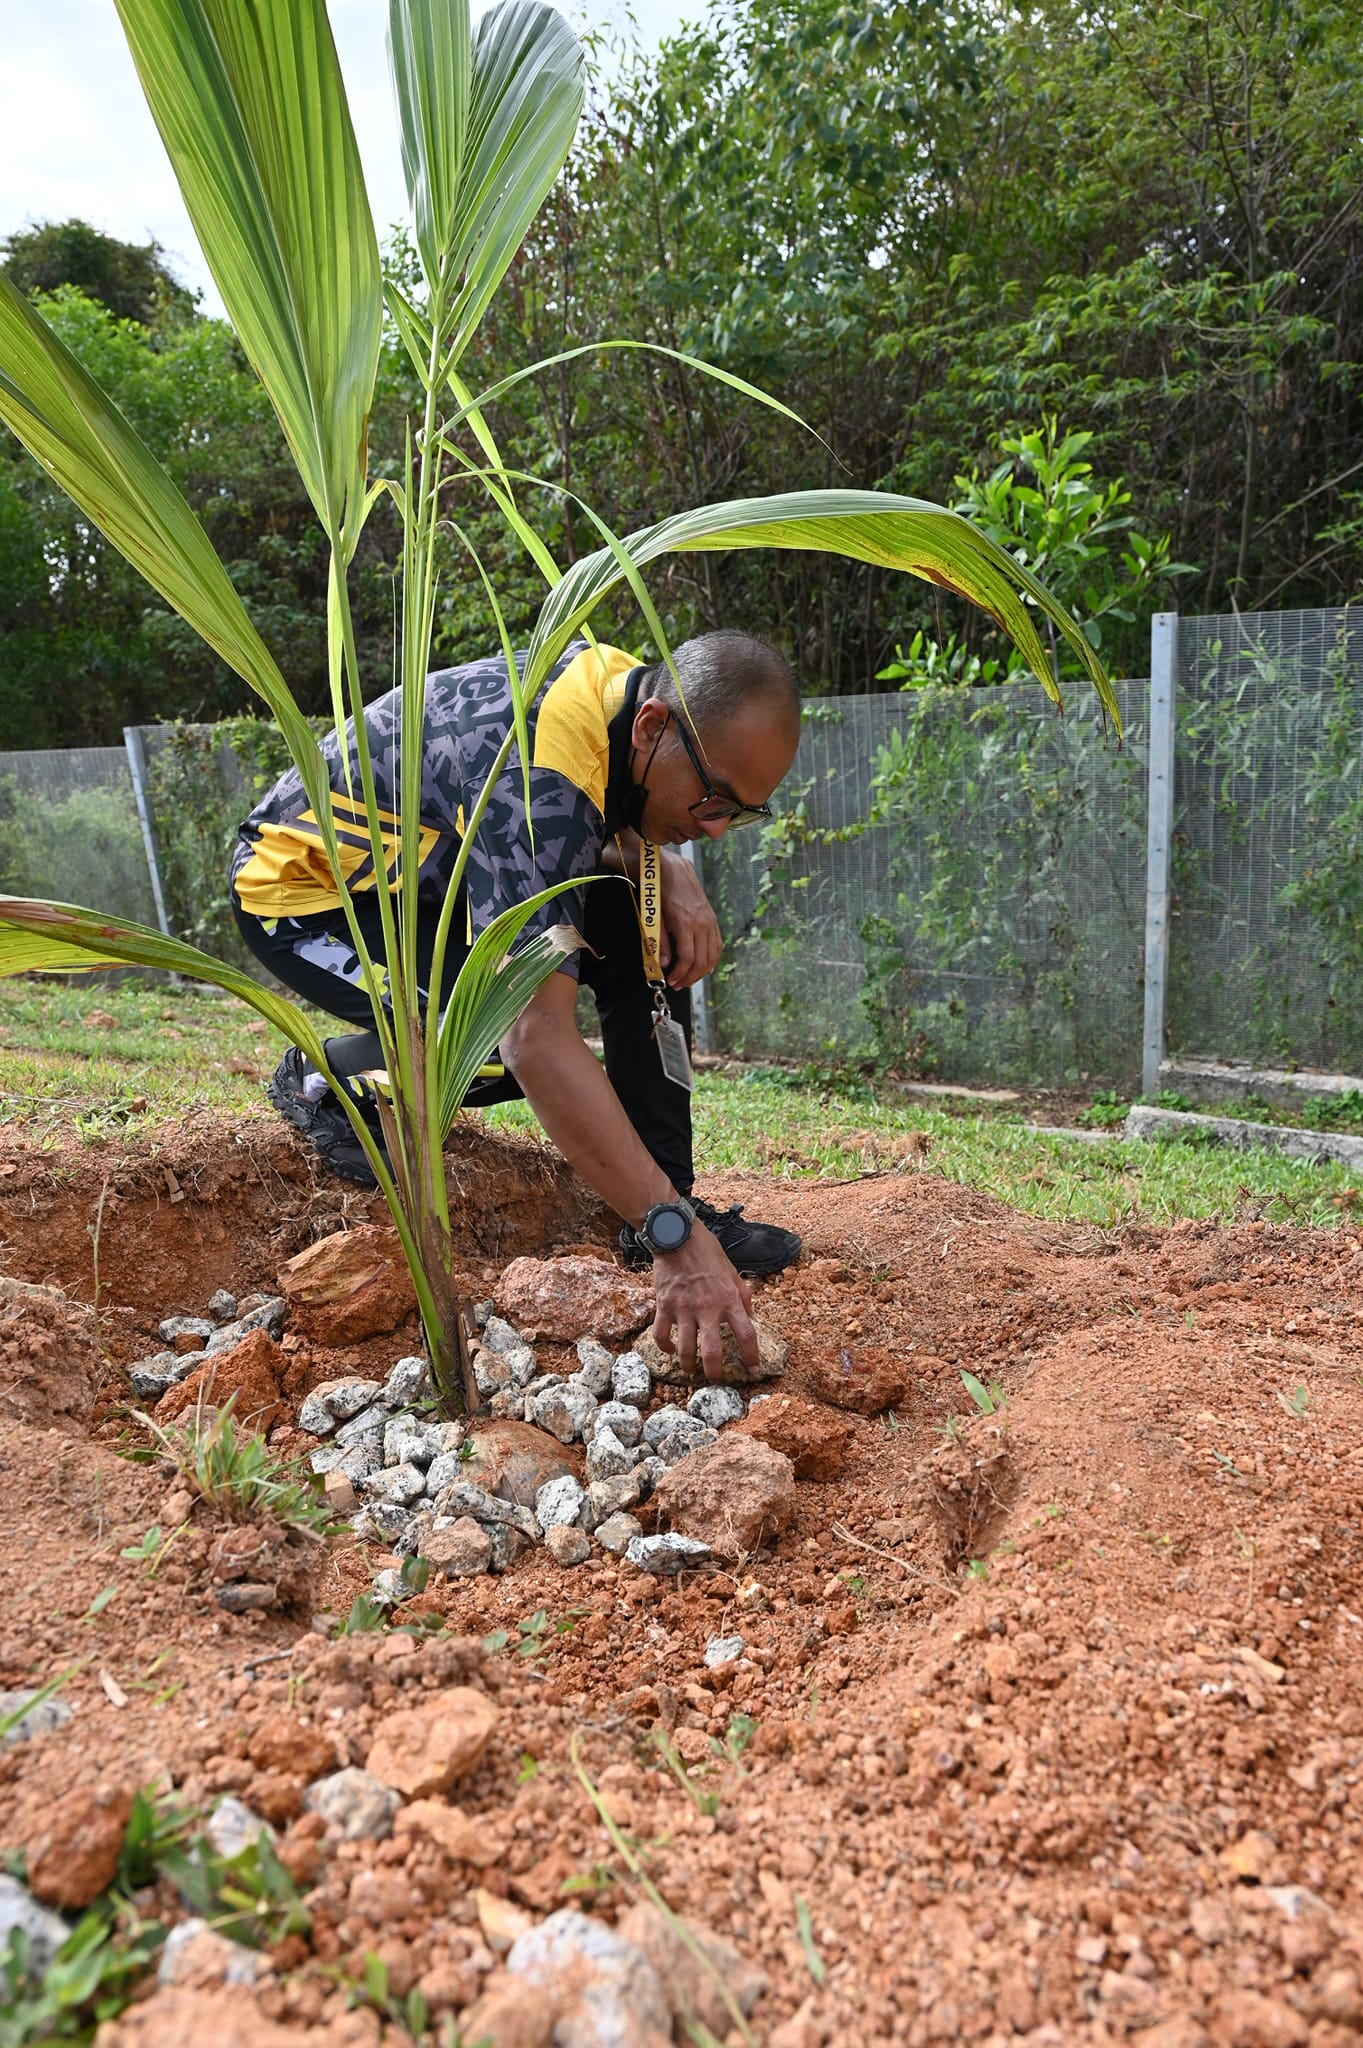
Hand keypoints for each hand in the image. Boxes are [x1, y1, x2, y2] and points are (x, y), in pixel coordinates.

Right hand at [650, 1221, 757, 1381]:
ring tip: (691, 1370)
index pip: (746, 1334)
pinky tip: (671, 1349)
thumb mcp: (732, 1271)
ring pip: (685, 1350)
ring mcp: (684, 1308)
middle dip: (715, 1373)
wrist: (677, 1235)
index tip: (754, 1370)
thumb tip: (749, 1317)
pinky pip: (661, 1335)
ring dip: (688, 1365)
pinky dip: (665, 1347)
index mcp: (729, 1299)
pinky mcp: (664, 1305)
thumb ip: (743, 1295)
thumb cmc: (707, 1251)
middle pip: (713, 1352)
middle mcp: (707, 1308)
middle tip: (715, 1380)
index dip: (752, 1356)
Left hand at [659, 849, 721, 988]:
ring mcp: (710, 921)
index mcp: (686, 923)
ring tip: (691, 979)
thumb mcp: (656, 918)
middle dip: (690, 976)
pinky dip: (713, 958)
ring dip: (702, 971)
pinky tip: (706, 967)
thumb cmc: (661, 893)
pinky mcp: (712, 919)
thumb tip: (664, 963)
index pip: (687, 958)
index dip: (680, 973)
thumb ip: (660, 942)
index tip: (672, 981)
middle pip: (701, 960)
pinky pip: (717, 944)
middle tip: (679, 984)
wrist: (673, 871)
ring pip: (712, 954)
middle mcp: (701, 923)